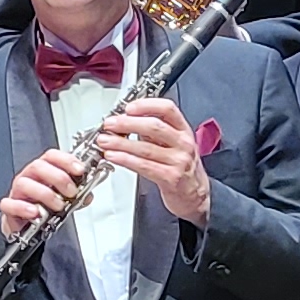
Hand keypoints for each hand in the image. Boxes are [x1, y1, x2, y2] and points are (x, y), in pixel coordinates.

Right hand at [0, 145, 90, 235]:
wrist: (28, 227)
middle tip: (71, 191)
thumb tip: (87, 193)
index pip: (51, 156)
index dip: (66, 160)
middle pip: (38, 166)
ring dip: (45, 194)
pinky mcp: (9, 207)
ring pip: (25, 184)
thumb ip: (77, 194)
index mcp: (43, 171)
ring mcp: (17, 191)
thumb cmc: (44, 207)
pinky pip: (10, 204)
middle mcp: (29, 177)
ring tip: (58, 206)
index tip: (80, 170)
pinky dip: (23, 208)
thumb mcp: (64, 198)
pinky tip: (35, 212)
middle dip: (58, 178)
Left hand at [91, 95, 212, 225]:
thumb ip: (154, 131)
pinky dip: (125, 160)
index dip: (147, 105)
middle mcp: (183, 143)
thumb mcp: (174, 143)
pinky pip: (144, 166)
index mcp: (183, 130)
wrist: (195, 195)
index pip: (168, 109)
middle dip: (127, 124)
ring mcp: (179, 161)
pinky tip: (113, 156)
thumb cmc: (180, 167)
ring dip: (120, 143)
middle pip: (154, 126)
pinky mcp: (171, 178)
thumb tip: (125, 121)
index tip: (128, 107)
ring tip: (104, 141)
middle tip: (109, 124)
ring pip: (145, 148)